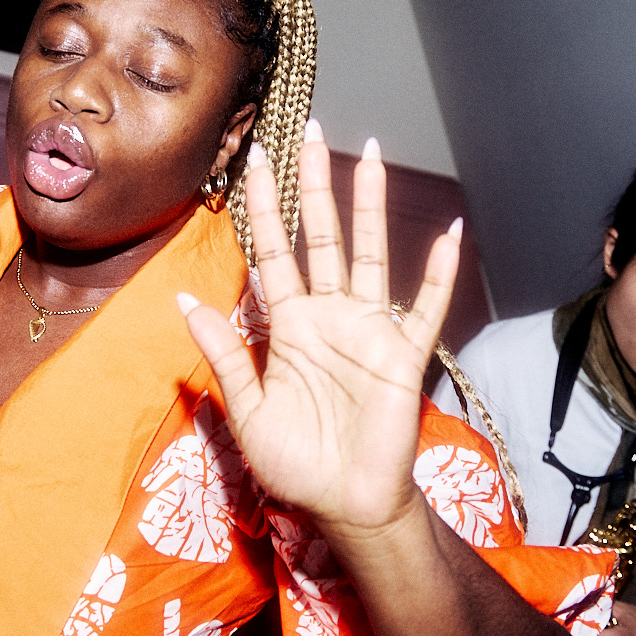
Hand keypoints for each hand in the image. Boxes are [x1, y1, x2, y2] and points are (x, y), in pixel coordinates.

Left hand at [179, 123, 459, 539]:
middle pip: (321, 236)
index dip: (262, 209)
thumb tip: (185, 300)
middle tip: (310, 129)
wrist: (346, 507)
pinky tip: (451, 234)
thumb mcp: (247, 410)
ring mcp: (369, 330)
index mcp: (288, 326)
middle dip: (314, 184)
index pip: (272, 253)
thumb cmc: (297, 463)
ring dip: (371, 205)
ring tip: (369, 155)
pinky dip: (440, 273)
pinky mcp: (404, 355)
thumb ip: (224, 354)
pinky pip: (426, 307)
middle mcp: (329, 315)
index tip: (253, 162)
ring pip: (370, 253)